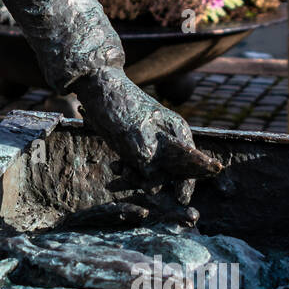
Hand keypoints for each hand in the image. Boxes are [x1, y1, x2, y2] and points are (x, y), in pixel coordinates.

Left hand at [73, 68, 220, 208]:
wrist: (96, 87)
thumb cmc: (120, 106)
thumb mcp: (135, 134)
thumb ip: (148, 160)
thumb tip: (152, 184)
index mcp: (177, 131)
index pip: (192, 162)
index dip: (187, 183)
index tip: (181, 200)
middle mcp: (168, 139)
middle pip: (170, 171)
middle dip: (155, 182)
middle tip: (138, 184)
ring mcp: (152, 143)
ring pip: (151, 171)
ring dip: (136, 177)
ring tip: (119, 170)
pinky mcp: (135, 146)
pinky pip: (136, 166)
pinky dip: (127, 170)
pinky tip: (115, 167)